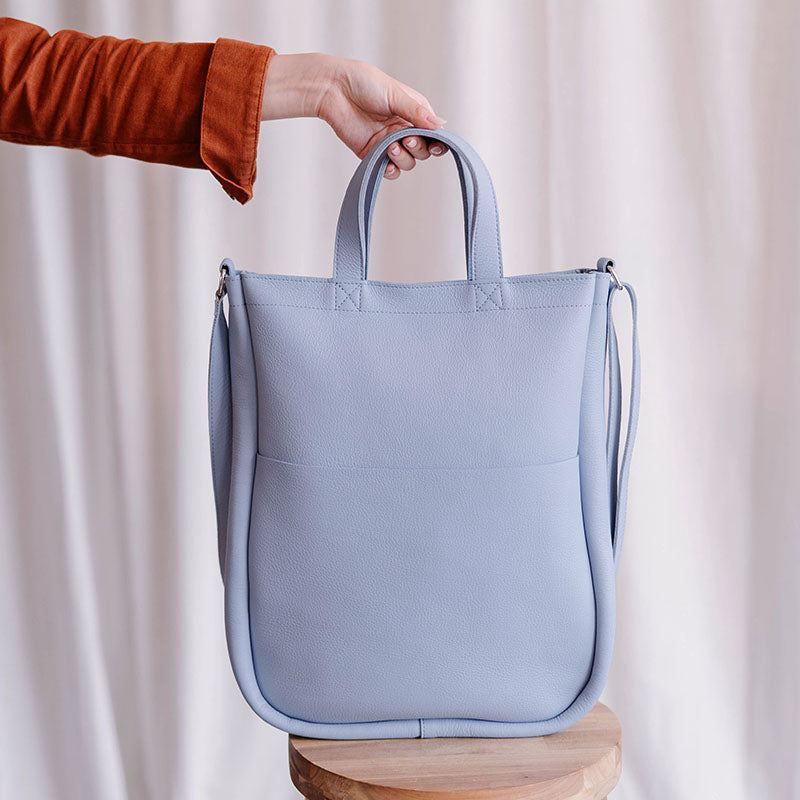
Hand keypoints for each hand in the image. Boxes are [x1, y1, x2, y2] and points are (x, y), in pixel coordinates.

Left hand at [261, 53, 447, 178]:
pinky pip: (388, 169)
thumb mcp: (395, 95)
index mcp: (413, 112)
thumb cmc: (364, 83)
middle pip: (423, 151)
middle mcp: (403, 128)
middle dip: (418, 149)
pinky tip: (387, 164)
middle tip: (405, 139)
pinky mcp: (373, 153)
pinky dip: (391, 170)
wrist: (334, 90)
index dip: (436, 142)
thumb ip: (417, 113)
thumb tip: (441, 125)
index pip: (433, 133)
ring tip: (391, 147)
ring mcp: (388, 142)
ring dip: (403, 158)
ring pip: (407, 162)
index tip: (435, 146)